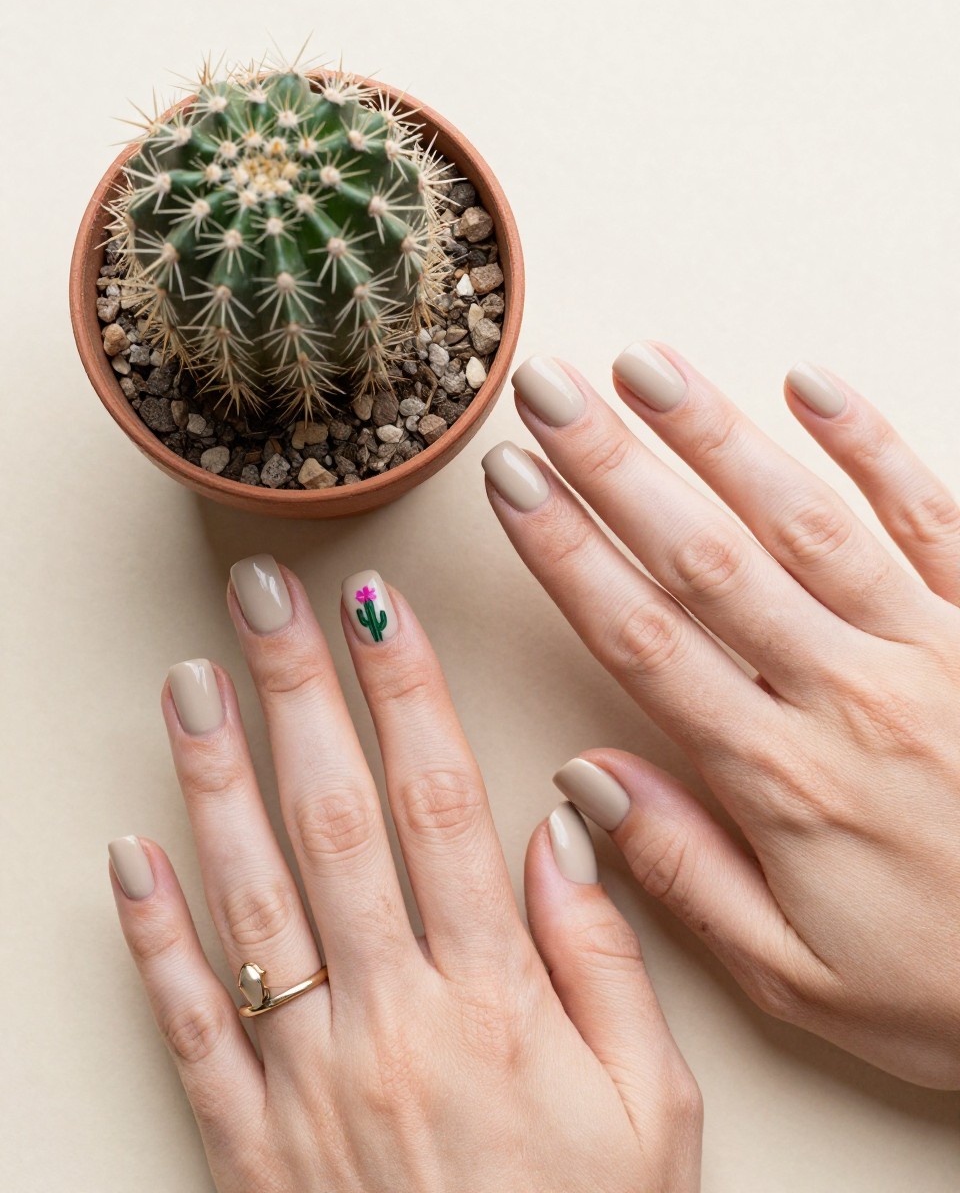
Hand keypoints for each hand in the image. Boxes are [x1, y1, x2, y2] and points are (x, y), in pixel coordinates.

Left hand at [108, 558, 701, 1190]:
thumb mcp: (652, 1110)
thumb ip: (606, 959)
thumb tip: (562, 829)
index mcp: (493, 999)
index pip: (439, 804)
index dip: (406, 694)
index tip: (377, 610)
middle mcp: (390, 1017)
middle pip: (335, 820)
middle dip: (296, 691)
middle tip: (262, 598)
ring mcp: (307, 1077)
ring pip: (251, 897)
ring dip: (215, 780)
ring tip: (191, 682)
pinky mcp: (247, 1140)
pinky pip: (191, 1022)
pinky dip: (152, 934)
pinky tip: (126, 854)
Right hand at [485, 346, 959, 1088]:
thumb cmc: (951, 988)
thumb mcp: (799, 979)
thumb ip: (686, 873)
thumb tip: (585, 780)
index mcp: (784, 778)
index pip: (645, 640)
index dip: (566, 553)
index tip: (511, 483)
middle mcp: (847, 692)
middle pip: (705, 558)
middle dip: (614, 465)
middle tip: (547, 390)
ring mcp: (930, 647)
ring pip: (804, 520)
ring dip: (718, 435)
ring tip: (645, 365)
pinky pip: (933, 517)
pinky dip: (871, 446)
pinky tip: (811, 383)